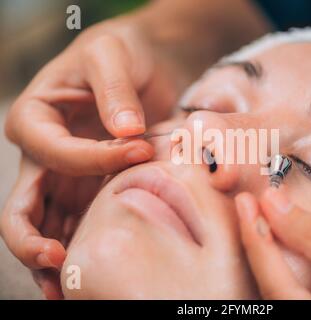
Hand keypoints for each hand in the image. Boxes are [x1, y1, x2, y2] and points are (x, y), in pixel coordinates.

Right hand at [1, 14, 186, 297]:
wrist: (144, 64)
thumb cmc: (120, 52)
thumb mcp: (111, 55)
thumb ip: (114, 89)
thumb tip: (125, 131)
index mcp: (35, 118)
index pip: (52, 153)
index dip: (94, 159)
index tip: (139, 151)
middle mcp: (44, 154)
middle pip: (22, 207)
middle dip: (32, 239)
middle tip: (58, 260)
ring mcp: (67, 177)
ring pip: (46, 227)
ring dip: (52, 259)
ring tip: (68, 290)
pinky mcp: (93, 188)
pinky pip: (80, 223)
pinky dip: (82, 248)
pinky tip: (90, 272)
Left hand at [235, 188, 310, 298]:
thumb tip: (275, 203)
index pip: (279, 290)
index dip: (259, 246)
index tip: (248, 206)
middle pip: (272, 293)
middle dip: (257, 247)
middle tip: (247, 207)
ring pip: (279, 291)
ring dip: (264, 253)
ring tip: (255, 217)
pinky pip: (292, 288)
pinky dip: (281, 261)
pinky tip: (276, 237)